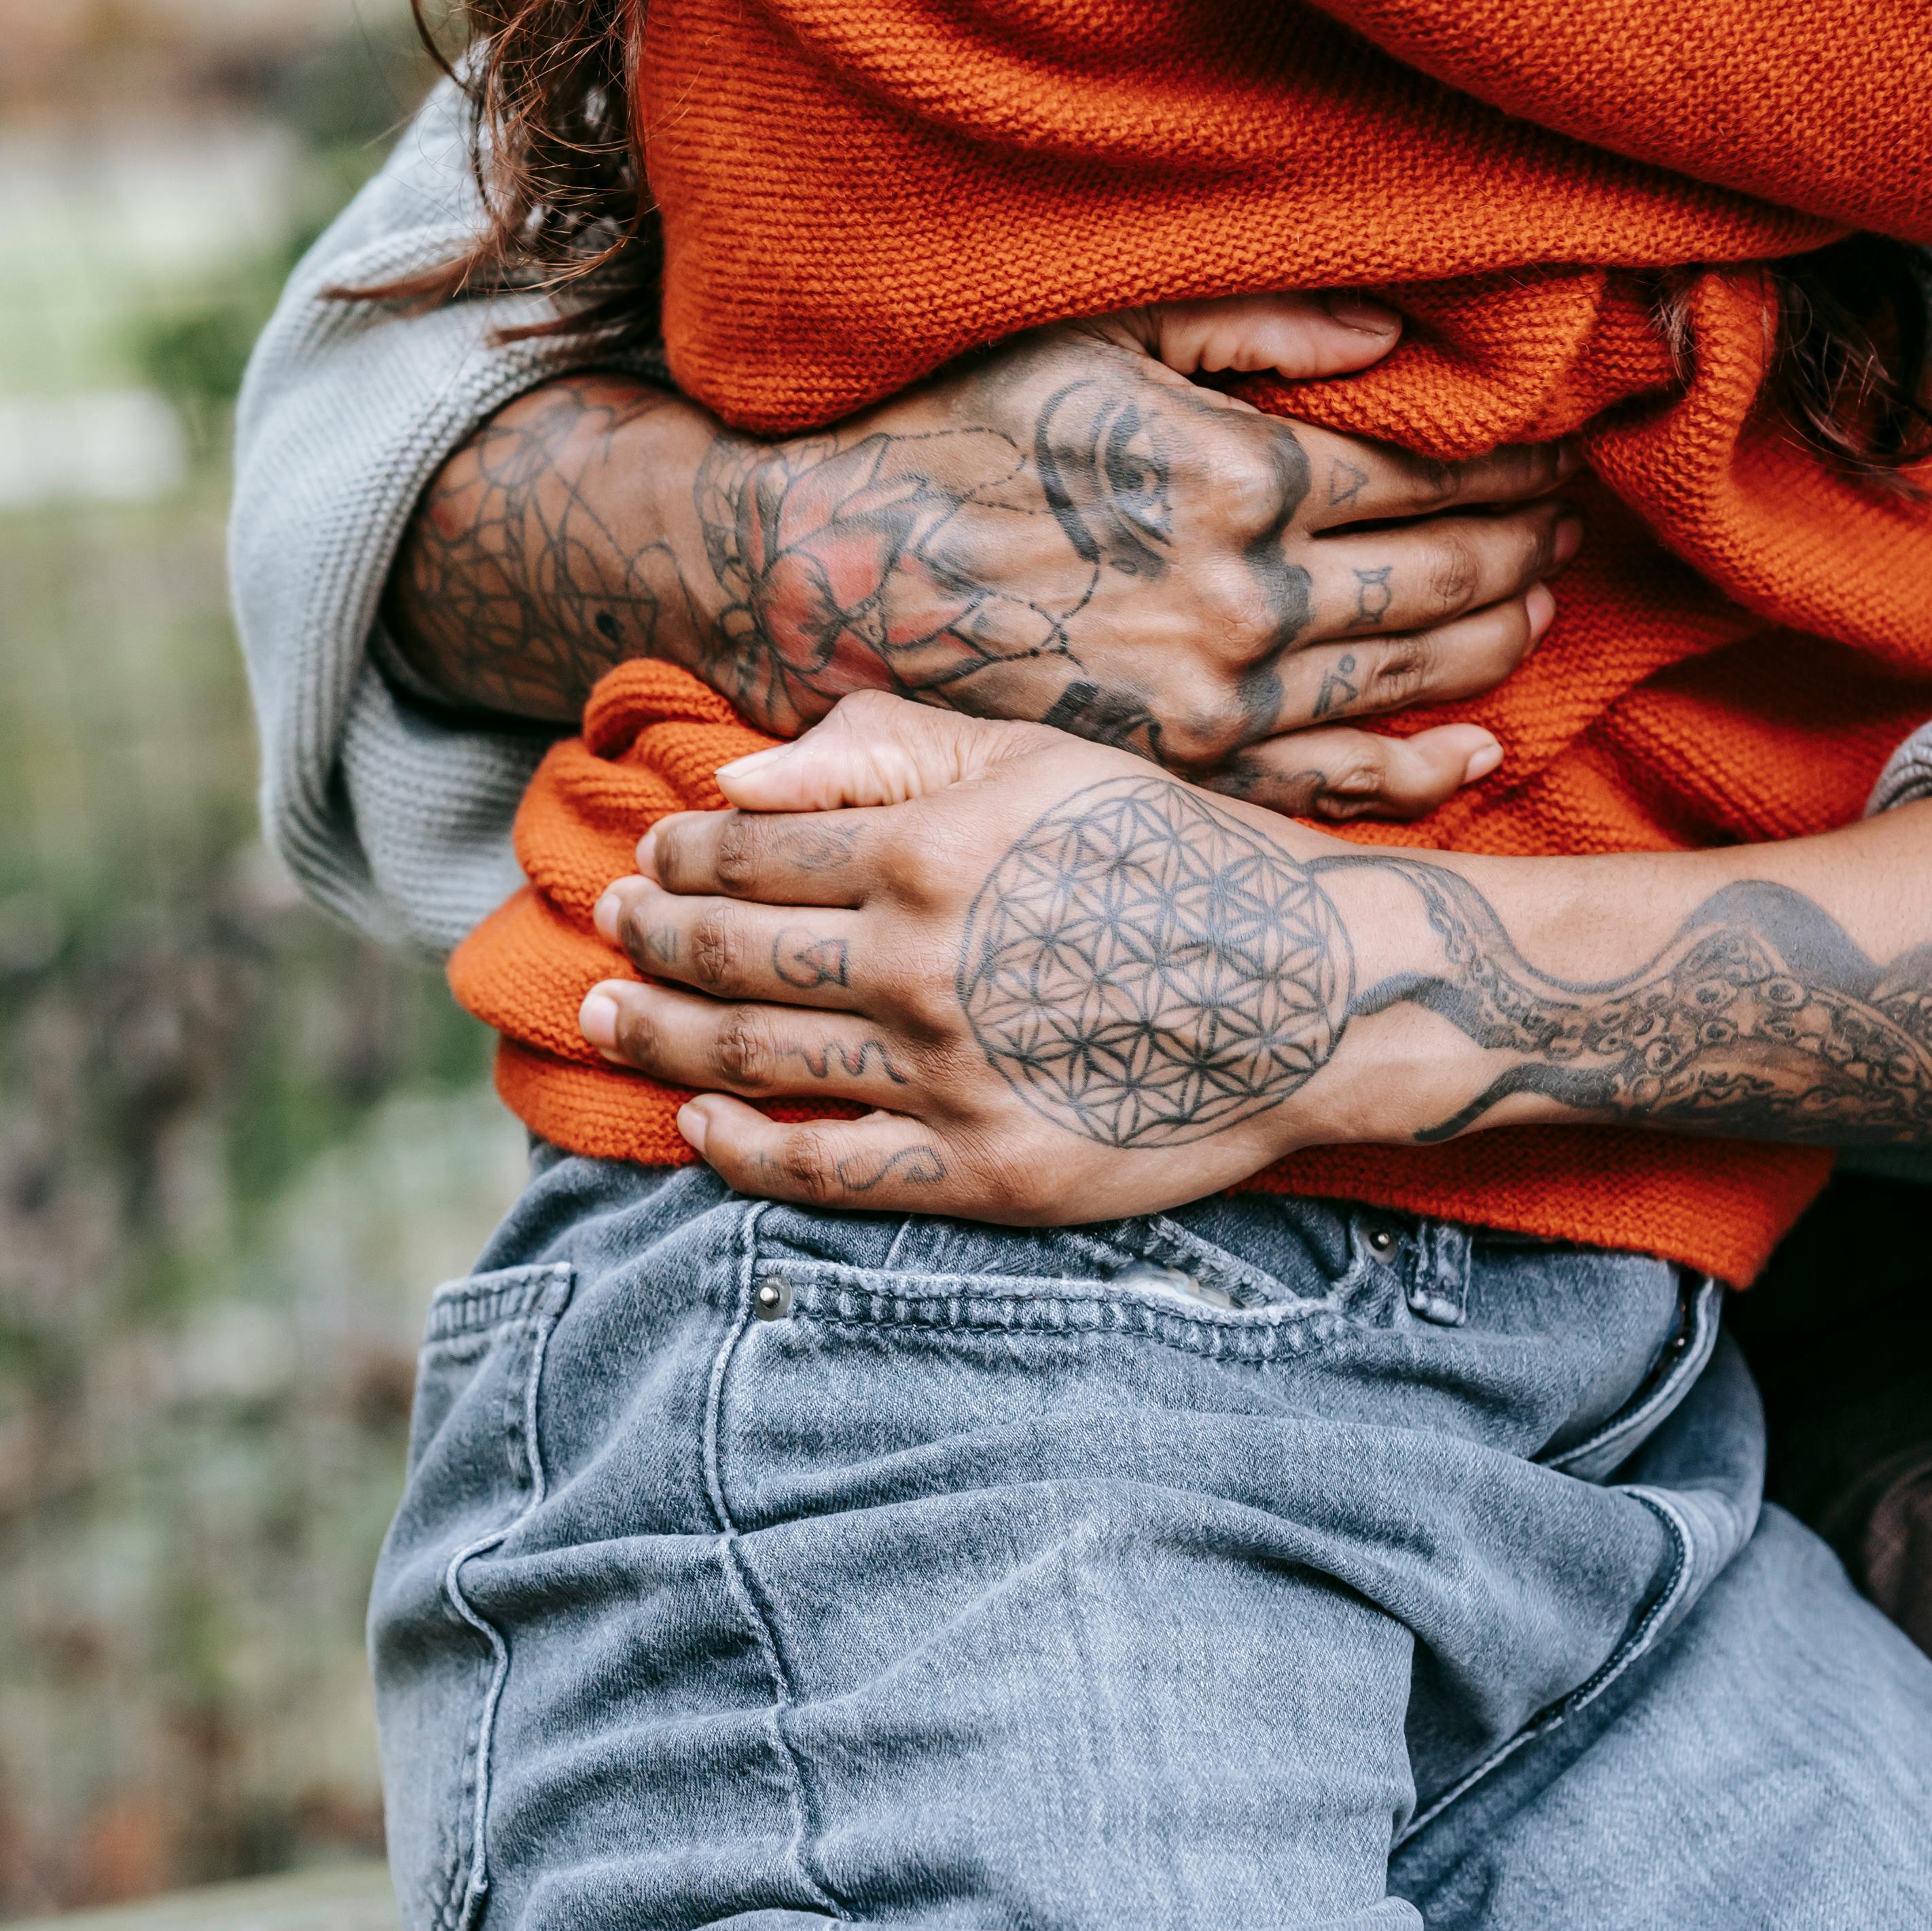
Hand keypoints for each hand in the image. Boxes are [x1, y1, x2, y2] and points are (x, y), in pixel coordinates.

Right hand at [384, 296, 1580, 822]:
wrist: (803, 567)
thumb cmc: (943, 433)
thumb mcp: (1091, 338)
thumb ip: (1255, 330)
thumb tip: (1403, 340)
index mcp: (1233, 477)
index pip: (1431, 470)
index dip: (1514, 456)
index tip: (1561, 444)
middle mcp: (1236, 600)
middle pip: (1439, 576)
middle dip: (1522, 542)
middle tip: (1571, 520)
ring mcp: (1207, 702)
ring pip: (1402, 676)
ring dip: (1490, 638)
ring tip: (1537, 601)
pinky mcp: (1169, 774)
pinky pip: (1328, 781)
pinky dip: (1417, 766)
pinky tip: (1473, 743)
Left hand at [579, 692, 1439, 1220]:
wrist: (1322, 988)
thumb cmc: (1183, 855)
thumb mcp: (1042, 761)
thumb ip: (884, 756)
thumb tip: (734, 776)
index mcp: (924, 851)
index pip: (747, 851)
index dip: (681, 852)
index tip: (655, 853)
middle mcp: (917, 965)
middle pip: (724, 955)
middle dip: (647, 937)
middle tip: (610, 928)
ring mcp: (944, 1077)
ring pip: (747, 1063)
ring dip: (656, 1037)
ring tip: (609, 1015)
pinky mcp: (981, 1171)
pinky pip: (822, 1173)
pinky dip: (739, 1154)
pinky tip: (696, 1130)